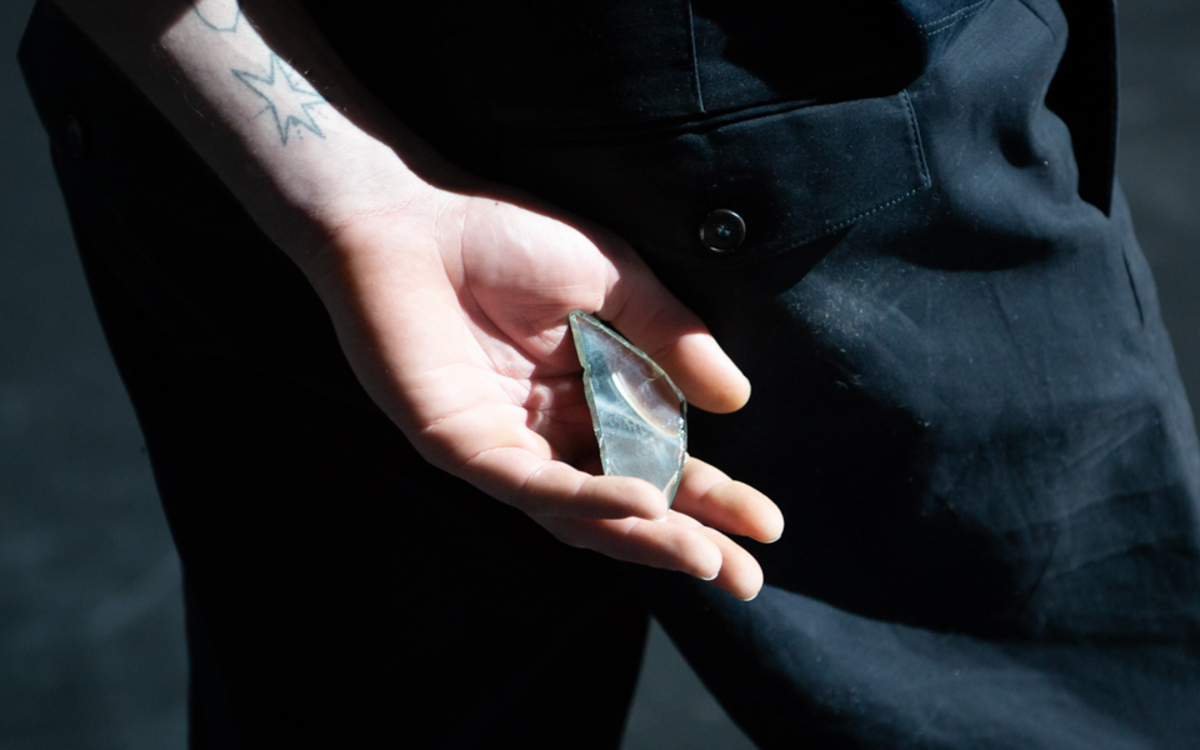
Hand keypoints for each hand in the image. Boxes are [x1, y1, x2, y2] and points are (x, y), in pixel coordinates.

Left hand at [302, 187, 783, 599]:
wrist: (409, 213)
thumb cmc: (501, 236)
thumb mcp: (614, 281)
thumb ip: (671, 337)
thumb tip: (737, 399)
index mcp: (585, 397)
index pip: (656, 462)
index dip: (710, 496)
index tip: (767, 524)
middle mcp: (547, 434)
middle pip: (625, 504)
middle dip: (688, 541)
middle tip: (748, 577)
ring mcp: (503, 446)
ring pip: (580, 514)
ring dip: (644, 538)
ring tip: (707, 557)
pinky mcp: (461, 445)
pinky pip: (532, 486)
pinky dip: (588, 499)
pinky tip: (643, 505)